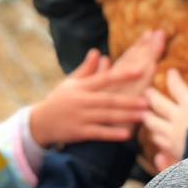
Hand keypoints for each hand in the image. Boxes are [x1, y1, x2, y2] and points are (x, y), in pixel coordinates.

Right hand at [29, 31, 165, 145]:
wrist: (39, 123)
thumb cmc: (59, 101)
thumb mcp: (70, 83)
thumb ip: (86, 69)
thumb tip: (98, 52)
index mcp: (82, 87)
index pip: (105, 79)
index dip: (123, 75)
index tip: (140, 71)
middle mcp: (82, 101)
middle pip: (109, 100)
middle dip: (129, 101)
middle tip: (148, 101)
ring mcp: (81, 117)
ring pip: (107, 116)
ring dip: (126, 116)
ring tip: (144, 116)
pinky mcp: (79, 132)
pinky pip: (98, 133)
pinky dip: (112, 134)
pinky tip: (126, 135)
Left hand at [142, 69, 187, 170]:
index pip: (176, 86)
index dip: (173, 77)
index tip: (171, 72)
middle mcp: (177, 117)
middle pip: (158, 103)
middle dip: (152, 96)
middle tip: (147, 91)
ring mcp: (173, 134)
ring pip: (154, 123)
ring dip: (149, 117)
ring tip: (145, 114)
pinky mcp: (173, 149)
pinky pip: (160, 141)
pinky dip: (156, 136)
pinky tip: (156, 135)